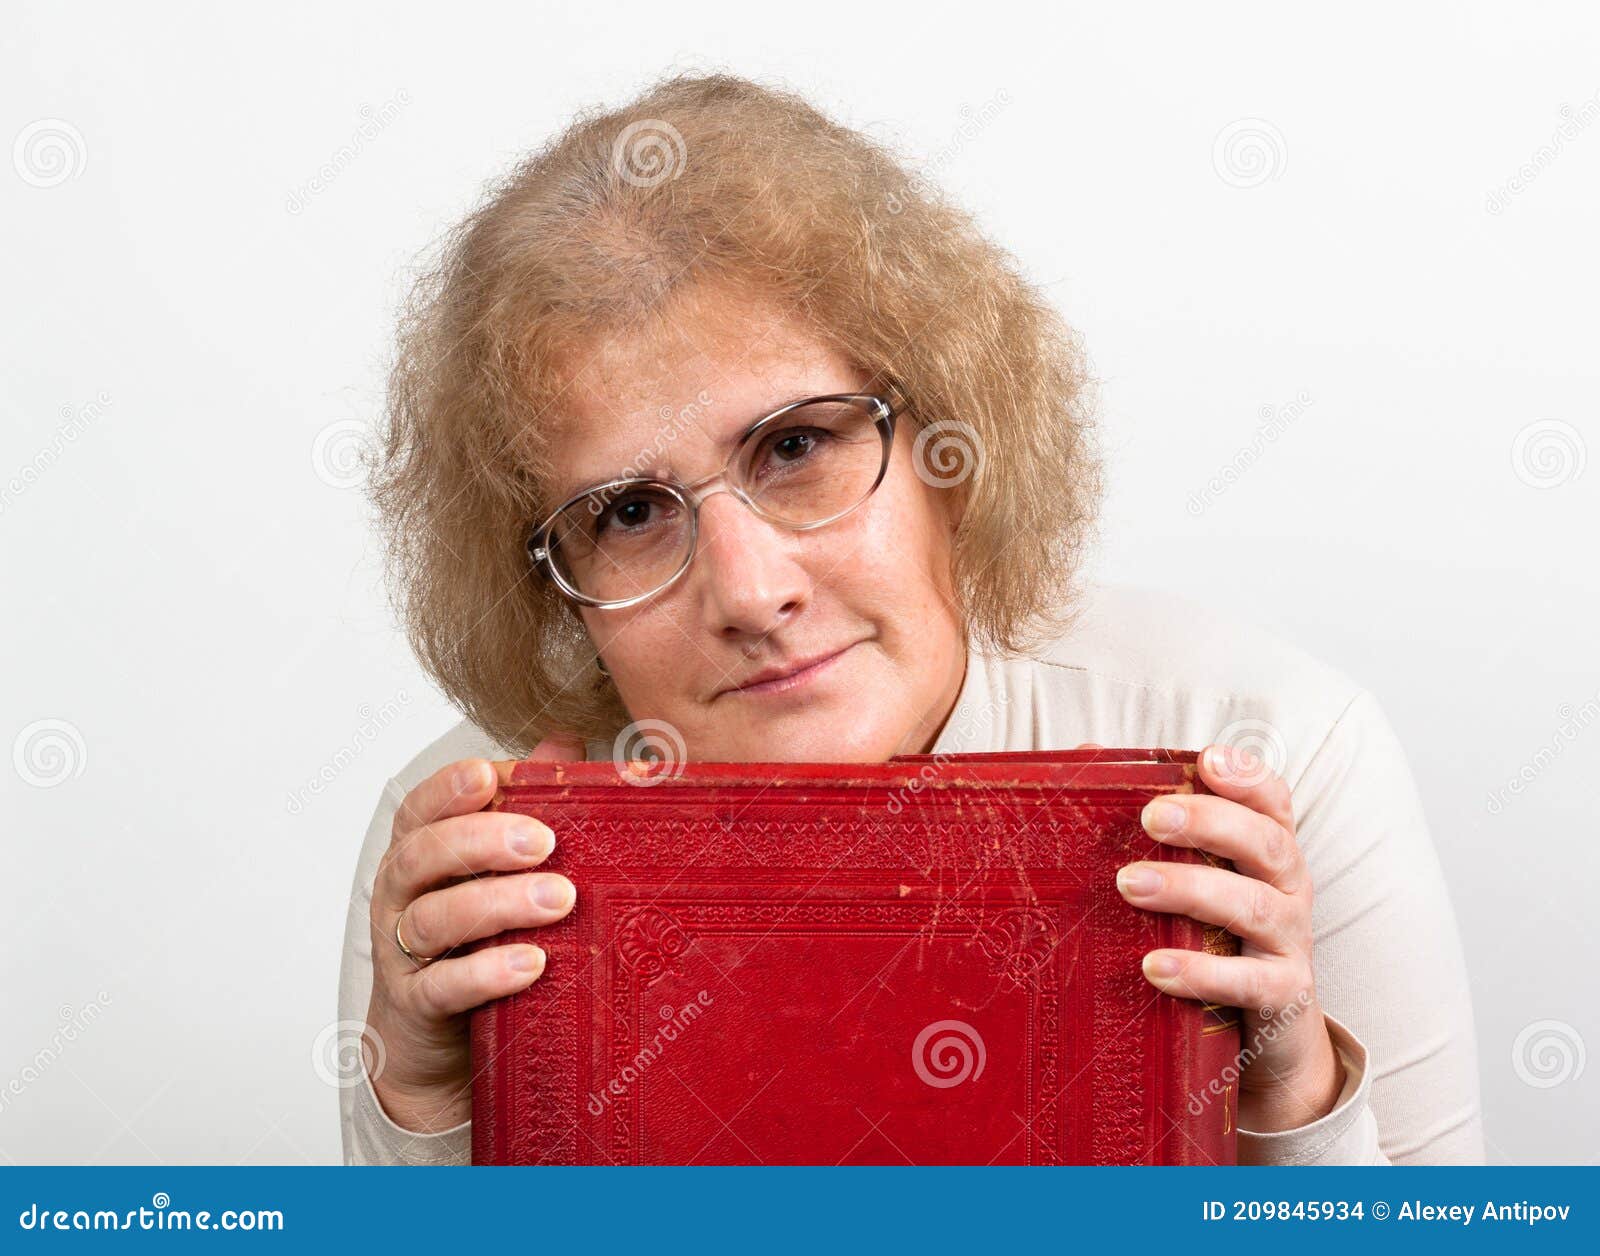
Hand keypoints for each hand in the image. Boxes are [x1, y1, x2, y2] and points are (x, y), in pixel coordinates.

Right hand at [363, 734, 584, 1132]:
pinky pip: (444, 986)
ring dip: (497, 905)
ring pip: (434, 919)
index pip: (421, 810)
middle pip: (423, 855)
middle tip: (545, 843)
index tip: (489, 774)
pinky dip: (485, 973)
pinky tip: (531, 964)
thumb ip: (526, 802)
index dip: (448, 789)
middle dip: (482, 842)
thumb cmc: (470, 936)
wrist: (432, 1039)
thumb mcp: (496, 867)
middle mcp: (400, 896)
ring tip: (558, 900)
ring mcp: (402, 953)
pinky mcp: (418, 1007)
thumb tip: (566, 740)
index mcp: (417, 851)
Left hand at [1115, 743, 1344, 1132]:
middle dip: (1209, 823)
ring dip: (1190, 890)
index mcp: (1269, 853)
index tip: (1208, 760)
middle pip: (1265, 844)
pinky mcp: (1283, 997)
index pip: (1273, 803)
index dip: (1248, 777)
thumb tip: (1086, 761)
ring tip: (1130, 884)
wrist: (1274, 1039)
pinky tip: (1154, 966)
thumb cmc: (1220, 940)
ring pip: (1254, 907)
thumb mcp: (1200, 883)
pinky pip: (1248, 982)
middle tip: (1149, 818)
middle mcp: (1290, 890)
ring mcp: (1291, 944)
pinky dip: (1201, 973)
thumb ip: (1158, 832)